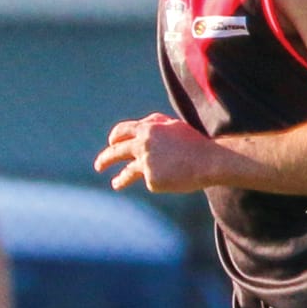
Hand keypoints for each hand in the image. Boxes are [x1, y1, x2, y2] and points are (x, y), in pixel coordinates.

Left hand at [93, 113, 217, 193]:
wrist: (208, 161)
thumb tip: (140, 127)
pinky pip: (151, 181)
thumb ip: (155, 124)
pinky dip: (160, 181)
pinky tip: (173, 179)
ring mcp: (146, 164)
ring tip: (115, 183)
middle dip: (105, 159)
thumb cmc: (194, 142)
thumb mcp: (174, 126)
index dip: (115, 138)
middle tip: (98, 165)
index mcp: (147, 129)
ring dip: (119, 179)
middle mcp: (142, 145)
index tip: (111, 143)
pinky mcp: (152, 180)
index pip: (122, 131)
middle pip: (115, 152)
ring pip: (127, 173)